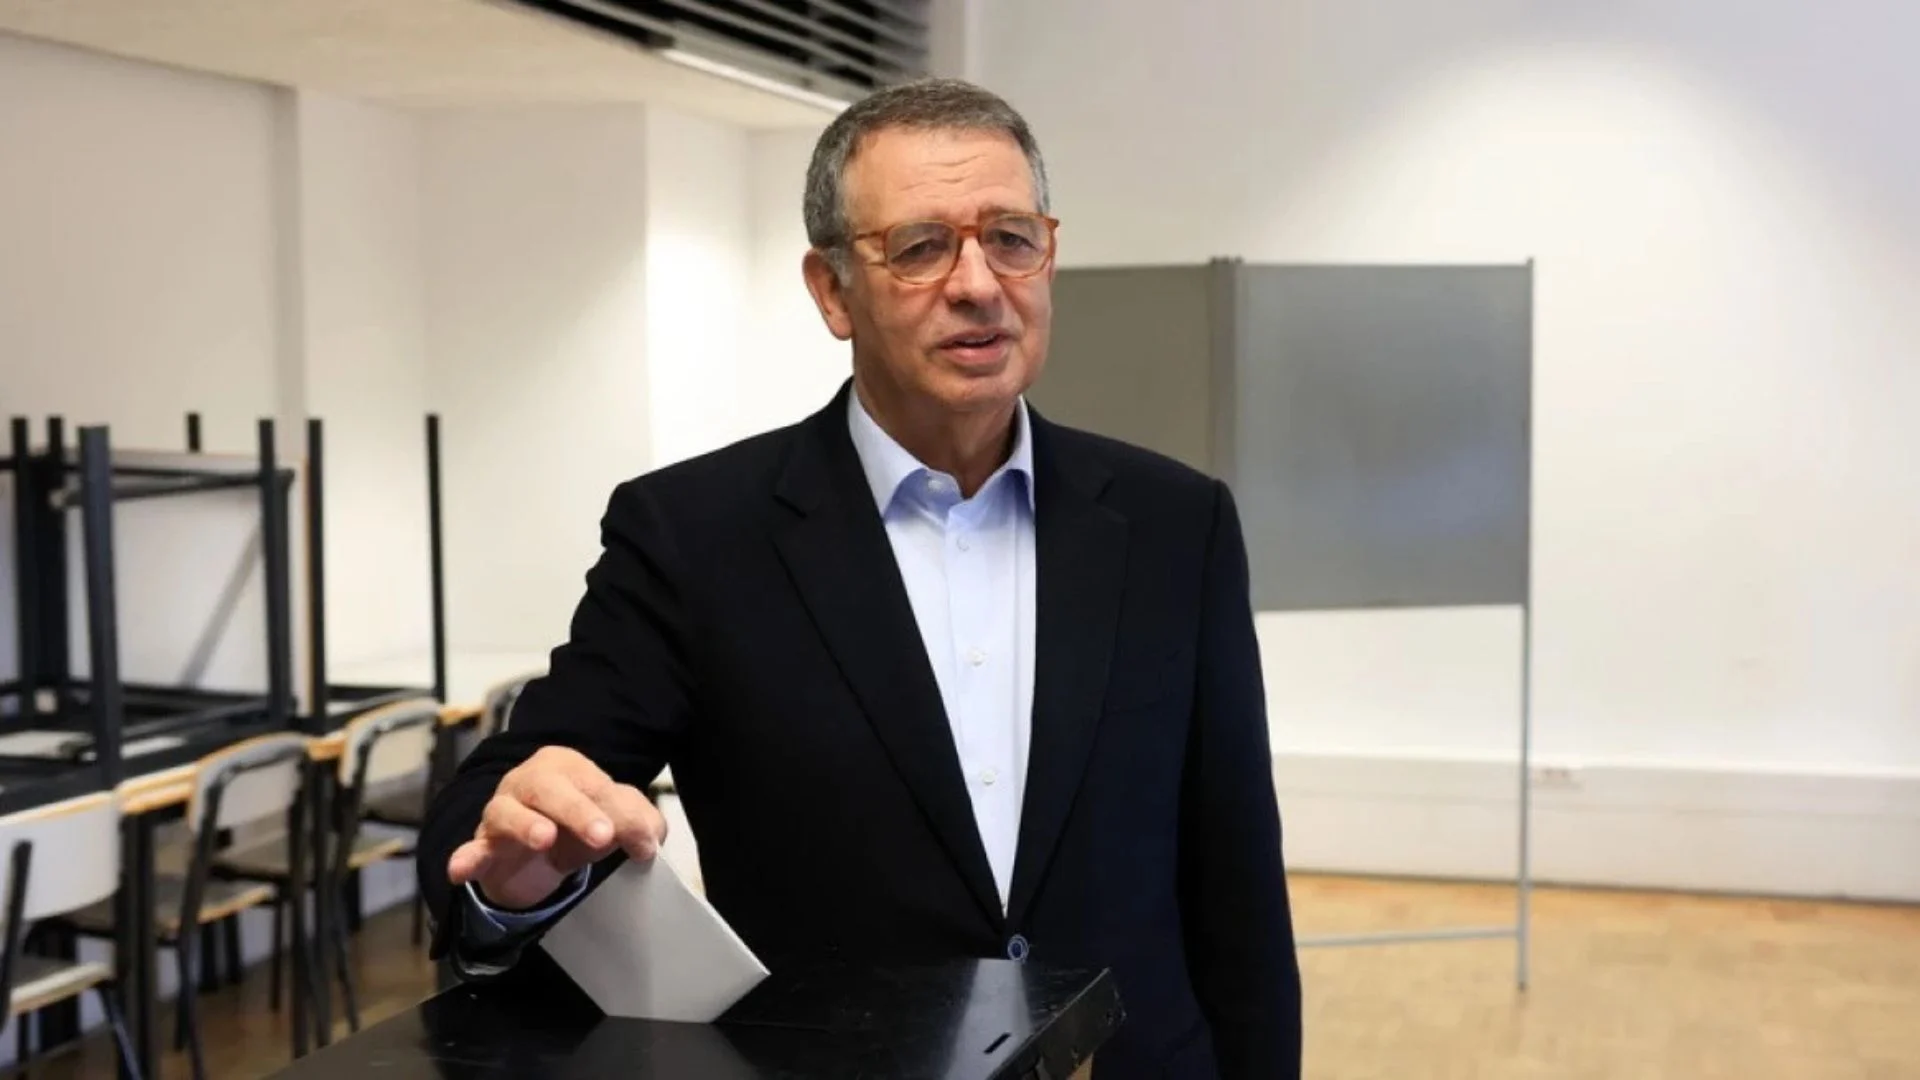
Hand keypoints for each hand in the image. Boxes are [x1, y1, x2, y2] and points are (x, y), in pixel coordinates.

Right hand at [446, 746, 666, 910]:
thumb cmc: (577, 826)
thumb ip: (640, 823)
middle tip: (602, 835)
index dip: (622, 815)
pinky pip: (472, 850)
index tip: (644, 845)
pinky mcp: (484, 845)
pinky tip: (461, 868)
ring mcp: (501, 811)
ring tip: (545, 839)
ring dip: (525, 824)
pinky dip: (466, 857)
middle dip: (577, 810)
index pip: (596, 785)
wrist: (538, 858)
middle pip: (550, 789)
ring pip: (507, 812)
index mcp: (566, 767)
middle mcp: (529, 782)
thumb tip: (649, 840)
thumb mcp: (615, 822)